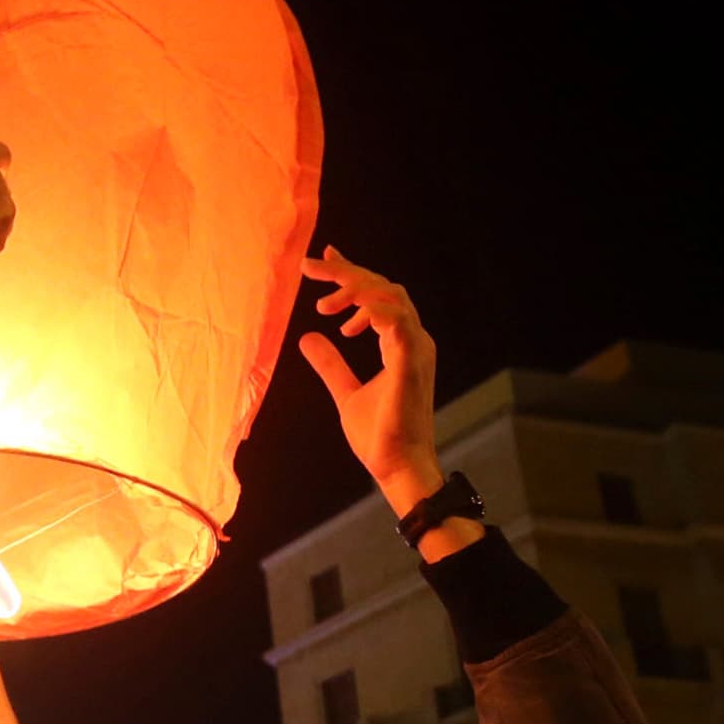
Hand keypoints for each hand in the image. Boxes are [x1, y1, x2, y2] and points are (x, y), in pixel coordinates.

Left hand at [297, 246, 442, 512]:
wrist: (397, 467)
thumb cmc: (380, 435)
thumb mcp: (346, 392)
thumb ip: (331, 364)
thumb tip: (308, 338)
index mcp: (401, 344)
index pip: (379, 294)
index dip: (353, 272)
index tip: (324, 257)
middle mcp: (413, 340)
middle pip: (384, 287)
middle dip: (346, 273)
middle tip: (309, 267)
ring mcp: (415, 350)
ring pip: (391, 295)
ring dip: (354, 291)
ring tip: (324, 307)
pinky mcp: (411, 364)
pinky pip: (397, 322)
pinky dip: (372, 312)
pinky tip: (345, 323)